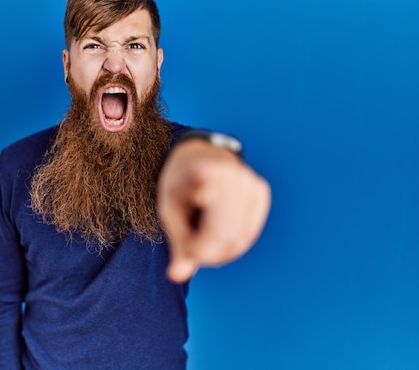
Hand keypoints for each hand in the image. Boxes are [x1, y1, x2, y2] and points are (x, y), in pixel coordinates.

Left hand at [157, 139, 270, 282]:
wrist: (197, 154)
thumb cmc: (179, 182)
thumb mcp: (169, 208)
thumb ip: (177, 242)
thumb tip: (177, 276)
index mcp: (213, 176)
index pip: (217, 233)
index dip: (199, 251)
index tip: (183, 249)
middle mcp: (240, 177)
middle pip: (232, 239)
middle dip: (209, 253)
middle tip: (189, 245)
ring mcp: (254, 184)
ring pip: (242, 240)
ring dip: (220, 249)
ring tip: (199, 233)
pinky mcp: (261, 193)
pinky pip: (249, 233)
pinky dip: (232, 241)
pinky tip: (215, 230)